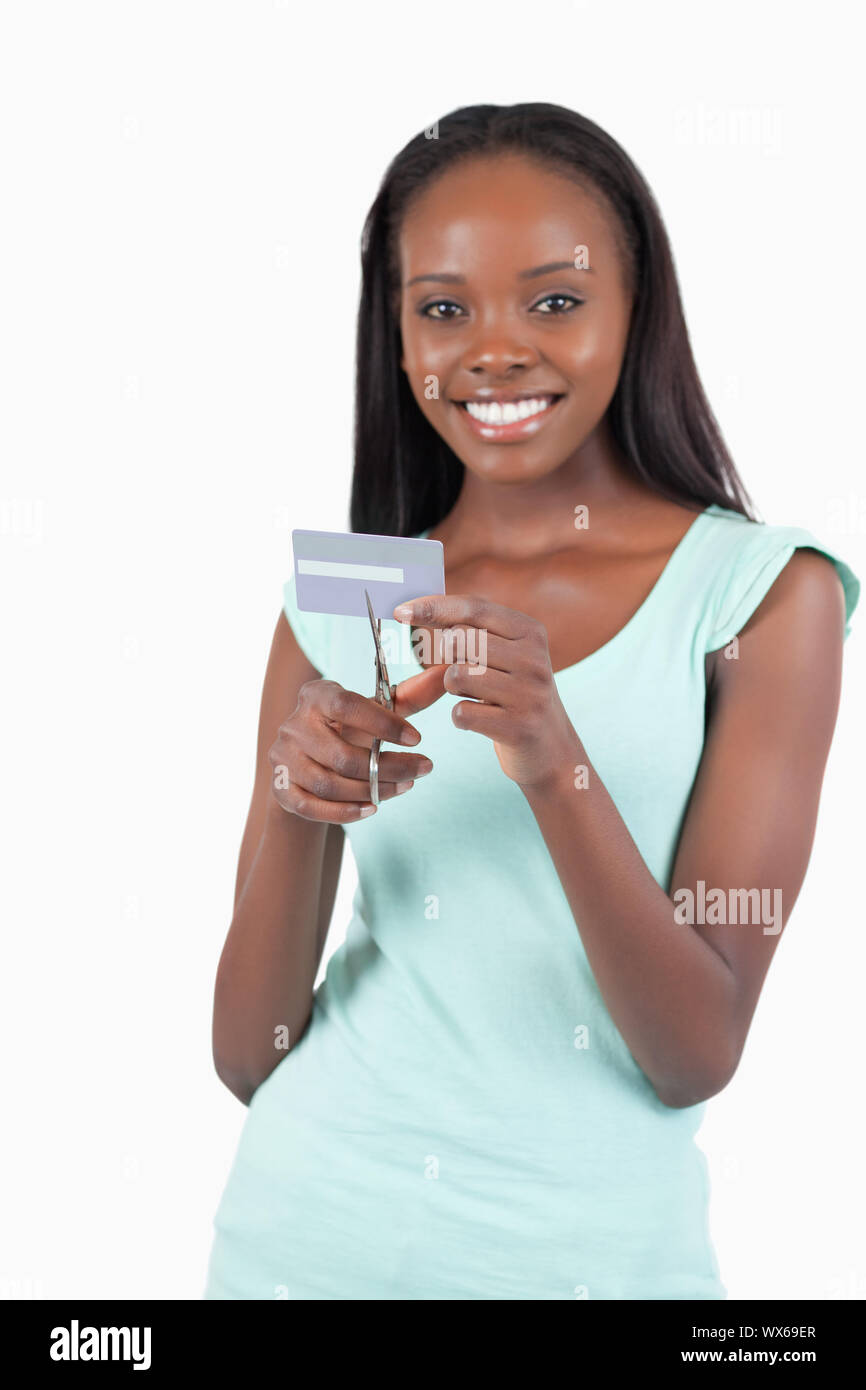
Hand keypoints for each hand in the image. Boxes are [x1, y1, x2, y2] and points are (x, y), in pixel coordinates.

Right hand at [269, 667, 444, 821]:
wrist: (310, 760)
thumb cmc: (348, 728)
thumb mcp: (375, 711)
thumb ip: (409, 696)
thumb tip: (445, 675)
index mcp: (316, 696)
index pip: (348, 706)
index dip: (384, 723)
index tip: (418, 738)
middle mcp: (293, 725)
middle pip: (342, 756)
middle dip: (390, 768)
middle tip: (422, 769)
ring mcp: (283, 758)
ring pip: (330, 785)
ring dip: (373, 791)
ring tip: (405, 787)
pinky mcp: (280, 789)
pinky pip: (313, 807)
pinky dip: (345, 812)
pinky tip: (373, 807)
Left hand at [393, 594, 577, 792]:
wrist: (552, 751)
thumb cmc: (515, 695)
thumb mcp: (505, 657)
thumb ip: (469, 633)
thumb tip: (413, 612)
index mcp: (530, 632)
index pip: (473, 609)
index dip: (433, 607)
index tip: (400, 611)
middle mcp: (534, 659)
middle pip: (459, 640)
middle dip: (445, 657)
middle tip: (464, 673)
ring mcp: (529, 694)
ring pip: (456, 676)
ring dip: (454, 689)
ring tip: (477, 697)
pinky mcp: (519, 727)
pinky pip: (461, 713)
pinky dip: (461, 717)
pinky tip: (481, 720)